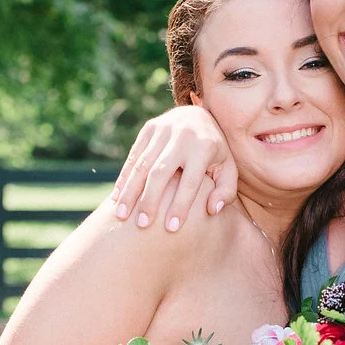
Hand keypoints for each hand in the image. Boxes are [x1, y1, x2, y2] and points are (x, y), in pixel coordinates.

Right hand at [112, 108, 237, 229]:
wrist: (199, 116)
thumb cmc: (215, 153)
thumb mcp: (228, 169)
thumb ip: (226, 191)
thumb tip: (212, 210)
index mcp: (205, 147)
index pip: (190, 181)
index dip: (180, 205)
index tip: (172, 229)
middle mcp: (183, 135)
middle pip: (161, 172)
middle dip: (150, 200)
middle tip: (142, 224)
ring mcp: (163, 130)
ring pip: (142, 164)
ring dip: (130, 191)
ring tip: (121, 215)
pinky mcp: (148, 129)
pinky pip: (133, 156)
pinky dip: (124, 178)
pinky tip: (116, 199)